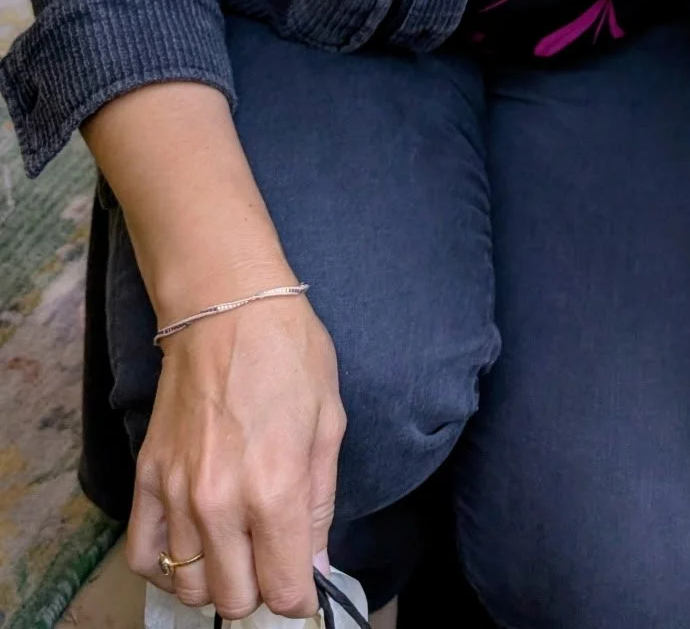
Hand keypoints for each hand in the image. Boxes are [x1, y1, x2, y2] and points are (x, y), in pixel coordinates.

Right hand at [125, 293, 346, 620]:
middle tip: (274, 560)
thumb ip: (321, 504)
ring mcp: (176, 493)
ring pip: (189, 586)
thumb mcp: (329, 423)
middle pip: (234, 599)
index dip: (300, 595)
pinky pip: (143, 556)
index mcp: (274, 487)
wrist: (226, 307)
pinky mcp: (146, 479)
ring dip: (217, 581)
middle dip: (261, 590)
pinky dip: (167, 568)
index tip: (304, 583)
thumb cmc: (289, 354)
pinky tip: (193, 549)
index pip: (283, 588)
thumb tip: (315, 566)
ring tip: (238, 552)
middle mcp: (220, 501)